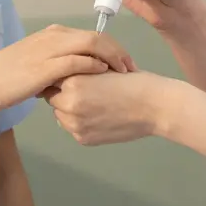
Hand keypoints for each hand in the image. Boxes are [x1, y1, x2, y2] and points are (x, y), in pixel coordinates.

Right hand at [0, 25, 135, 112]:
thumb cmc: (7, 77)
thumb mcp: (36, 65)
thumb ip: (55, 67)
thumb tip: (73, 78)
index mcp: (53, 35)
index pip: (92, 34)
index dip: (113, 48)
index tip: (124, 63)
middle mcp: (54, 37)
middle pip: (97, 36)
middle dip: (119, 51)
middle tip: (132, 67)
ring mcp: (49, 49)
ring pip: (91, 44)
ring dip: (112, 57)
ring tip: (125, 72)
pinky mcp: (45, 66)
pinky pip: (77, 60)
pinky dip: (94, 65)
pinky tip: (104, 73)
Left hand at [43, 71, 179, 145]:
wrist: (153, 105)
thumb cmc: (132, 80)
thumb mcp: (101, 66)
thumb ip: (80, 71)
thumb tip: (64, 75)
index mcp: (72, 81)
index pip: (52, 78)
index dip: (61, 77)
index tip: (71, 76)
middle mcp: (68, 104)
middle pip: (52, 98)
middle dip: (63, 93)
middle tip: (84, 91)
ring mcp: (75, 124)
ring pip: (60, 115)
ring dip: (69, 110)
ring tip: (93, 104)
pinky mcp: (84, 139)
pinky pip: (73, 129)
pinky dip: (81, 123)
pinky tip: (99, 116)